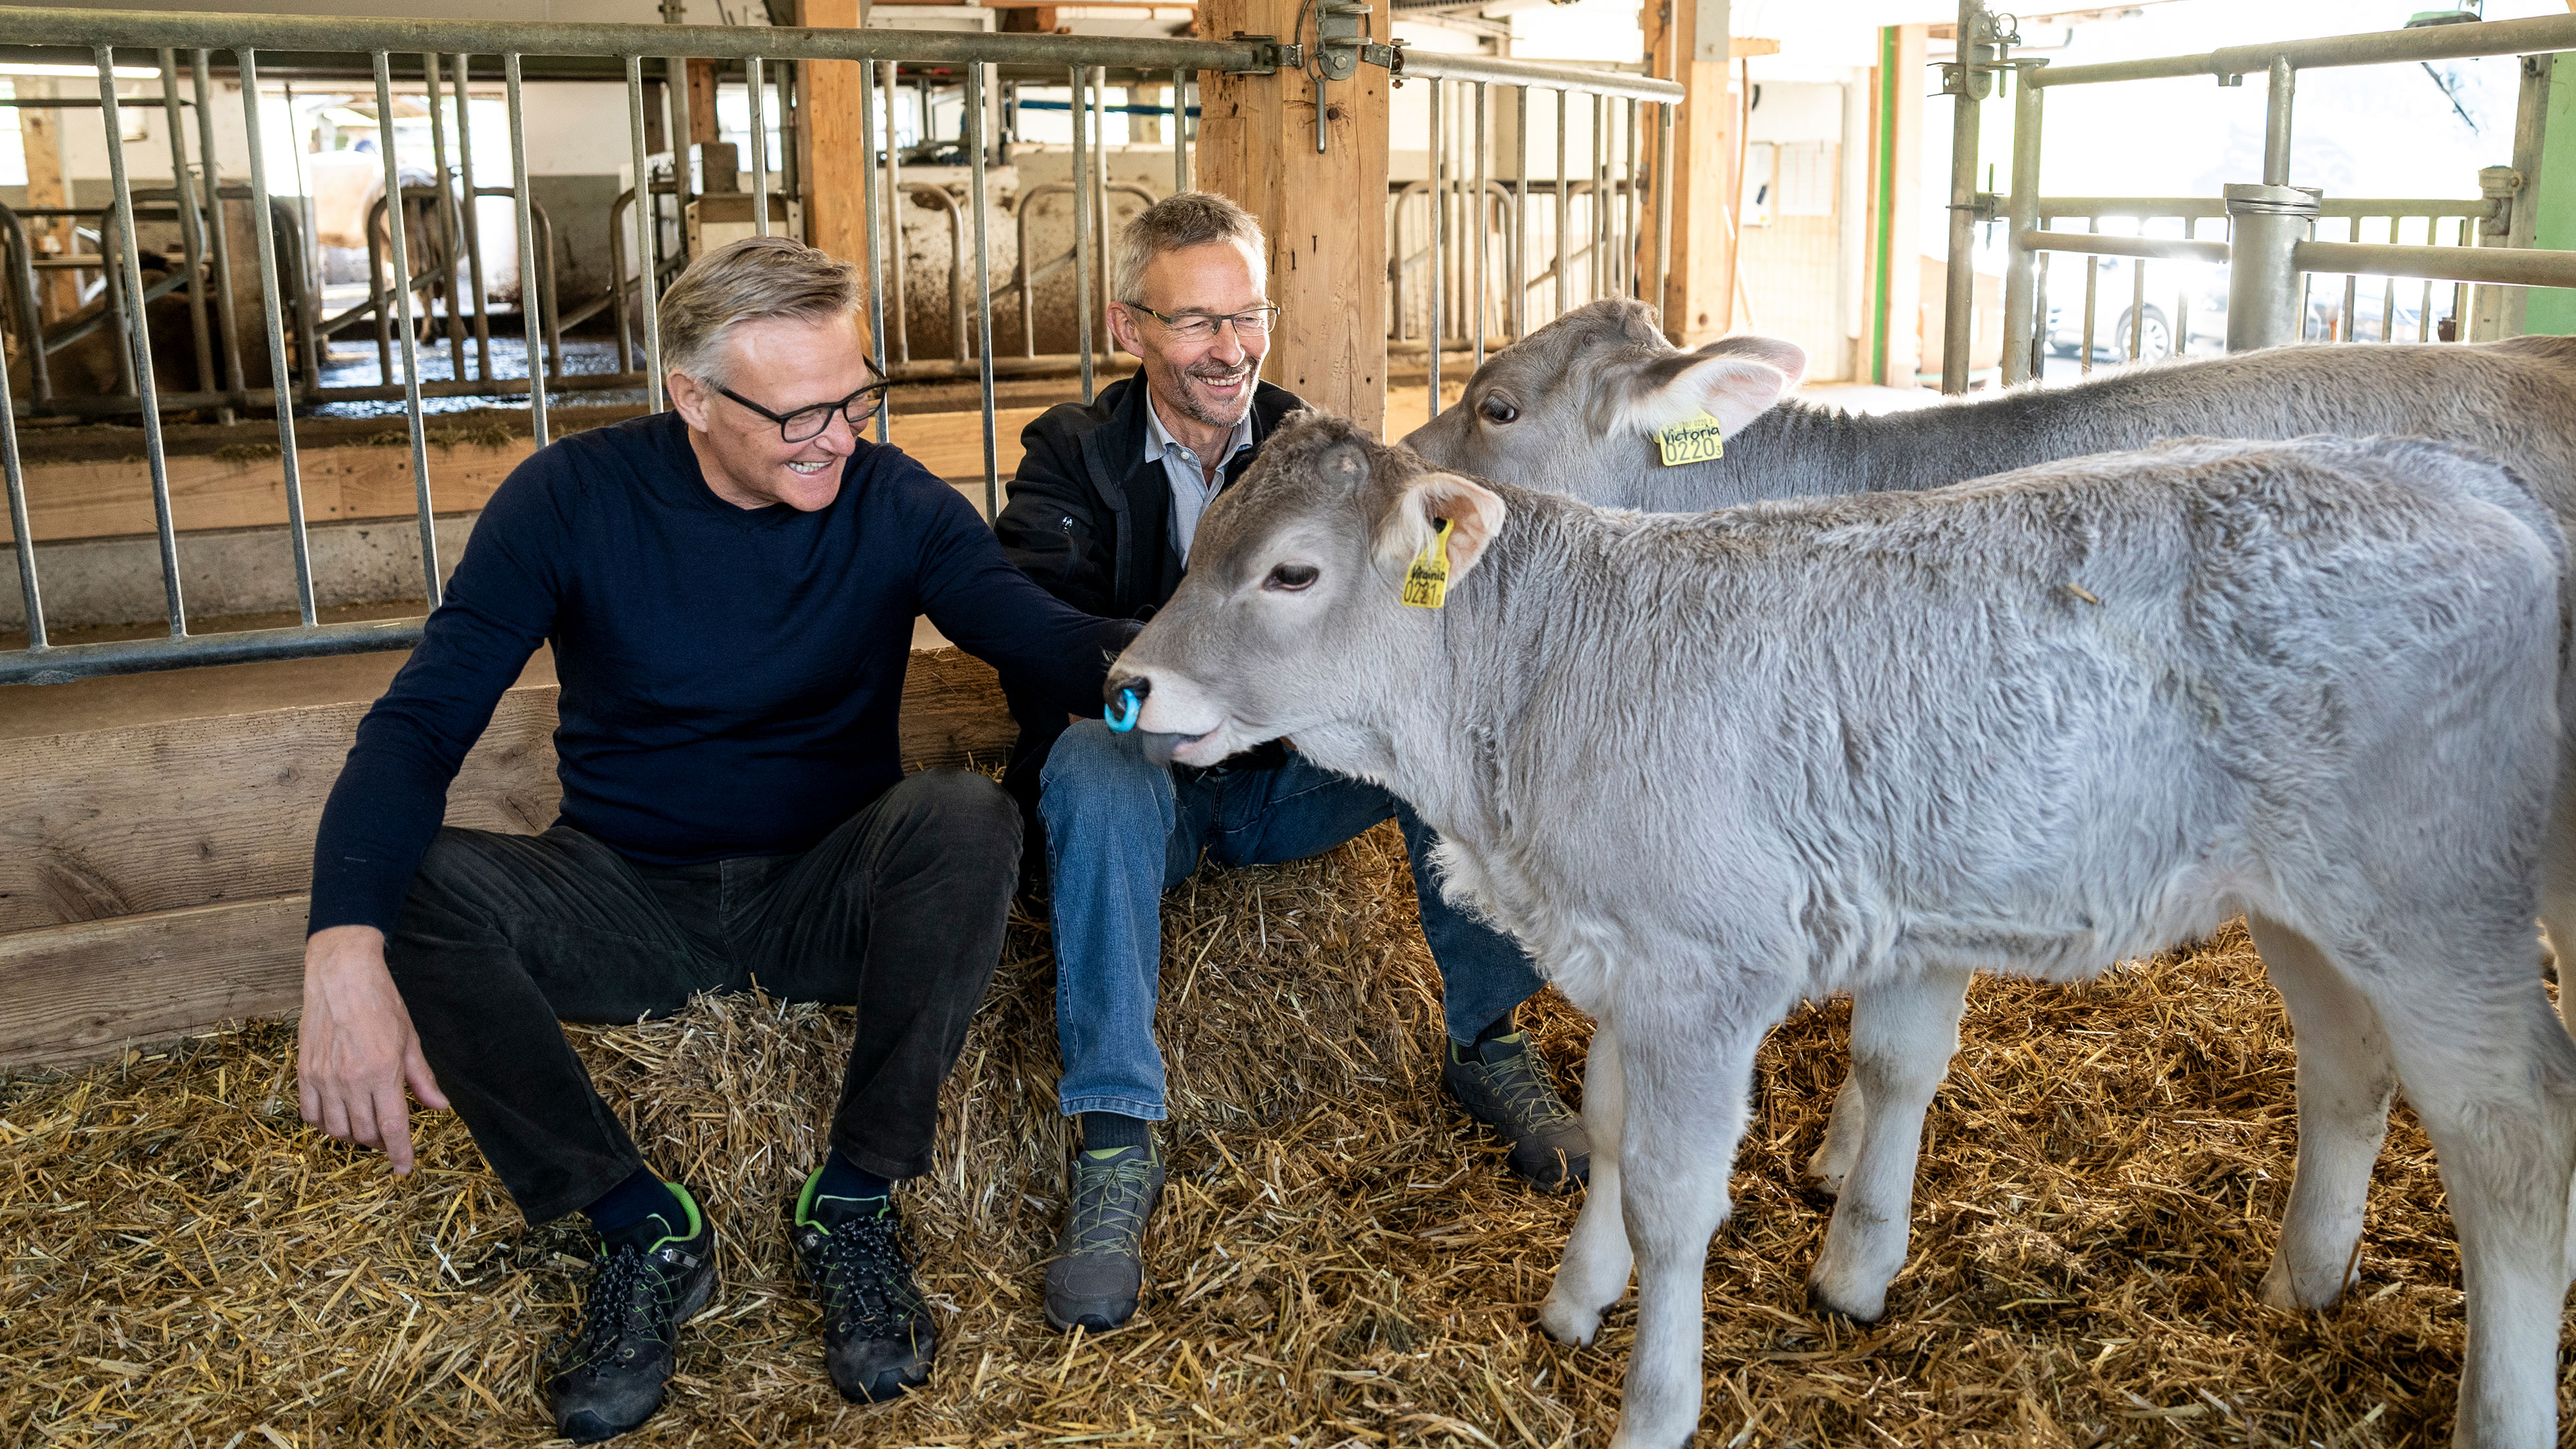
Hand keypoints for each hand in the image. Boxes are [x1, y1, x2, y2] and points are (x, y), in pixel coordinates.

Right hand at [297, 925, 450, 1174]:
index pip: (392, 1126)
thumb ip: (421, 1078)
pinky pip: (310, 1114)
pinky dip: (324, 1123)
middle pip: (364, 1133)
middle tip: (389, 1137)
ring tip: (366, 1126)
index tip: (404, 1168)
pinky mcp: (304, 1072)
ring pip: (336, 1129)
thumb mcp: (410, 1039)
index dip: (400, 1152)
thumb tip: (439, 1107)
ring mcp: (324, 1077)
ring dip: (354, 1136)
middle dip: (380, 1143)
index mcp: (382, 1071)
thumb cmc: (381, 1003)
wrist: (341, 976)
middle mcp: (351, 1080)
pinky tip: (338, 1116)